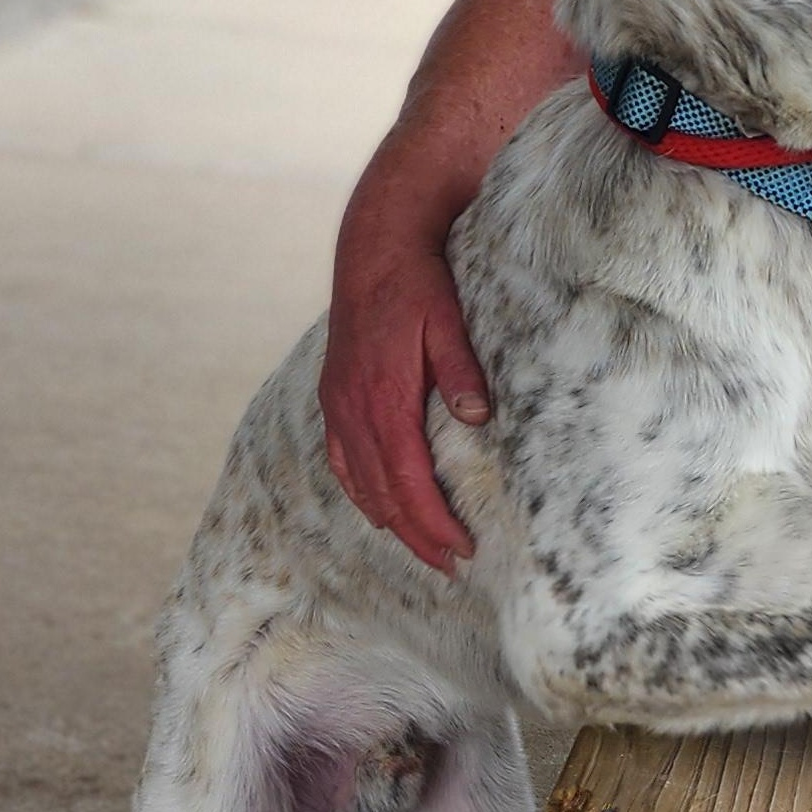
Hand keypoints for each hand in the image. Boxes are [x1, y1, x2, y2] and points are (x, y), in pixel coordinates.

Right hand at [319, 239, 488, 572]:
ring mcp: (338, 404)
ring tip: (425, 548)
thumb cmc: (420, 284)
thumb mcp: (448, 321)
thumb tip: (477, 419)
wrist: (375, 246)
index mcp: (384, 396)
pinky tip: (380, 510)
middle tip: (451, 565)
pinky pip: (343, 460)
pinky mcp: (334, 396)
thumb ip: (462, 371)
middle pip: (383, 494)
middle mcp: (353, 407)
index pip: (407, 480)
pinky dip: (362, 492)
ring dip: (392, 521)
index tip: (461, 549)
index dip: (433, 522)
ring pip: (360, 483)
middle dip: (417, 535)